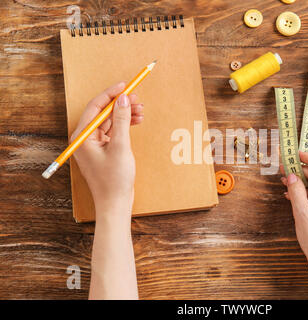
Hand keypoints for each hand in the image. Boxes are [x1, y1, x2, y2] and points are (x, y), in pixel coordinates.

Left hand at [71, 82, 143, 218]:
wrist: (115, 204)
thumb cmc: (114, 180)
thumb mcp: (120, 146)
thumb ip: (121, 120)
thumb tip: (124, 99)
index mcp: (82, 137)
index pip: (95, 107)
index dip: (111, 94)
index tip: (125, 85)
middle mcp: (85, 139)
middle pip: (102, 113)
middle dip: (120, 105)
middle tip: (138, 99)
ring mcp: (93, 145)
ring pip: (109, 122)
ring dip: (124, 115)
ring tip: (141, 111)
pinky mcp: (102, 151)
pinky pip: (112, 132)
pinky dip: (124, 126)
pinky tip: (136, 122)